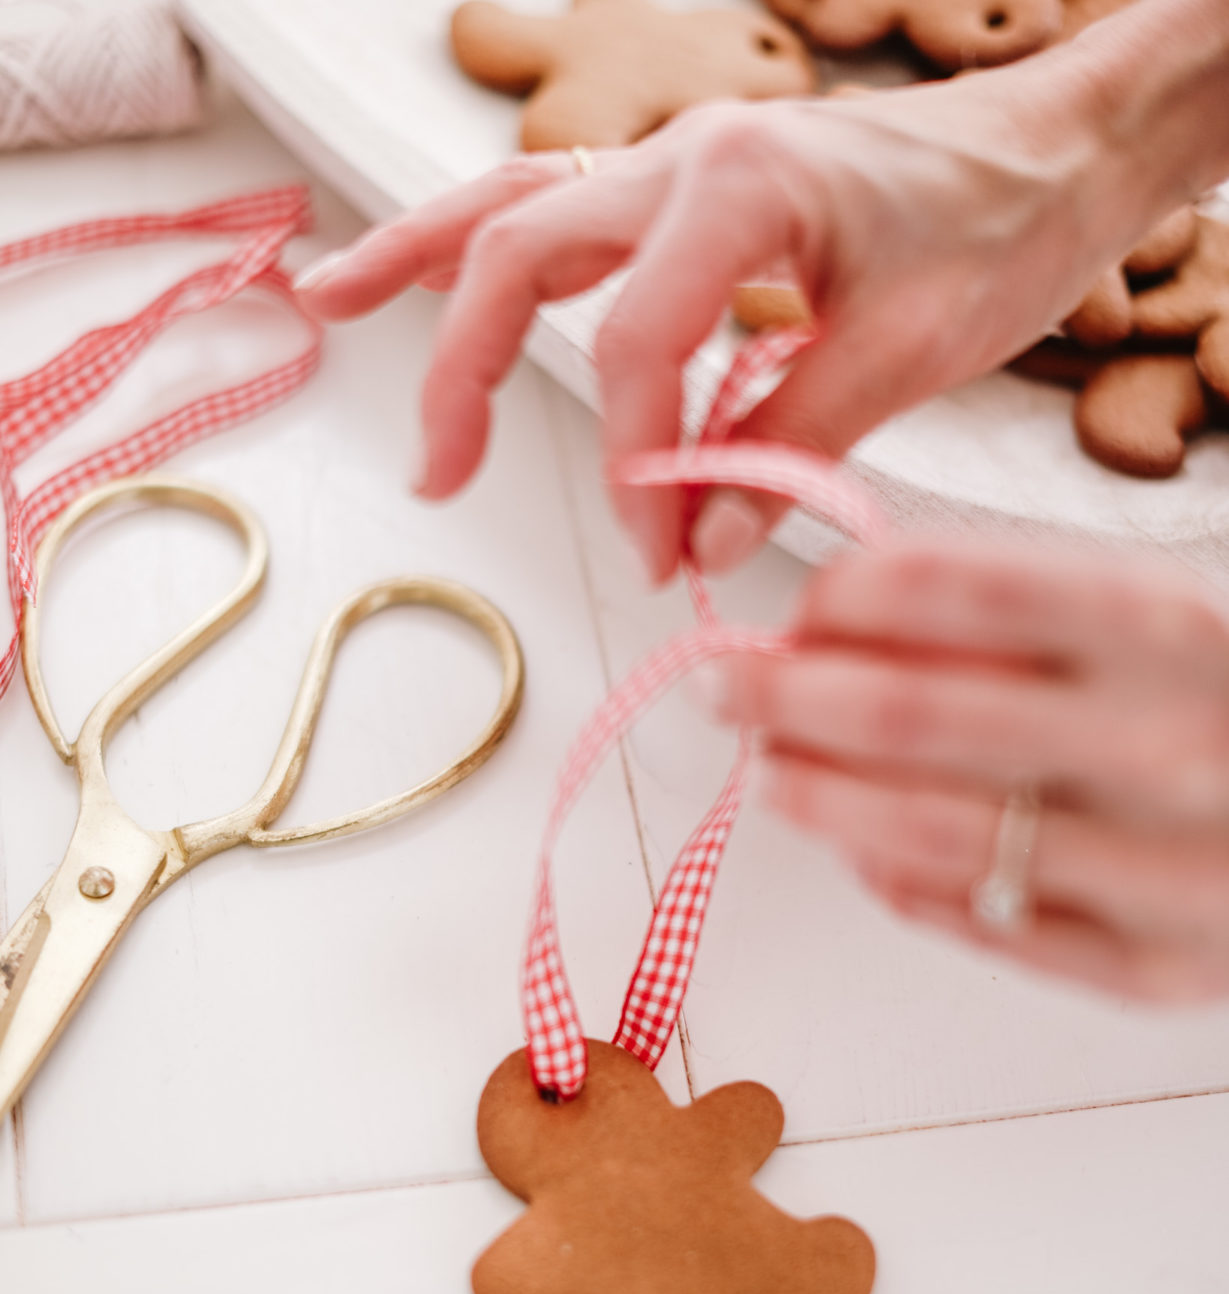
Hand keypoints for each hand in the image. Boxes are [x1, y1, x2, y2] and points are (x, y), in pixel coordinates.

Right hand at [296, 39, 1190, 582]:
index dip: (634, 461)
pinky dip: (473, 241)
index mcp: (745, 181)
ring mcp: (672, 160)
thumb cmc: (999, 229)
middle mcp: (685, 153)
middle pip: (521, 250)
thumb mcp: (912, 352)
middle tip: (440, 475)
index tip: (659, 548)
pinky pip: (552, 206)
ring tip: (331, 308)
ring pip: (509, 203)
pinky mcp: (678, 190)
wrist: (1049, 152)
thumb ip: (793, 445)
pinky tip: (419, 272)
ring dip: (419, 267)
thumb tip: (699, 538)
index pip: (637, 339)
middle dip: (468, 369)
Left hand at [701, 539, 1228, 1002]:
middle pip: (906, 716)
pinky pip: (985, 925)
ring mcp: (1166, 869)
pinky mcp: (1159, 970)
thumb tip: (838, 616)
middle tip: (732, 687)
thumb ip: (1021, 604)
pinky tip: (865, 849)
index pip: (943, 590)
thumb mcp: (1160, 612)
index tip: (792, 609)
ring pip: (925, 834)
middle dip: (786, 697)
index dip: (834, 599)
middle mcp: (1168, 742)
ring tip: (775, 773)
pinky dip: (900, 882)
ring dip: (819, 798)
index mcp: (1168, 620)